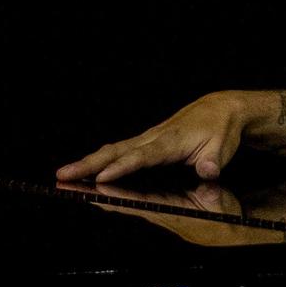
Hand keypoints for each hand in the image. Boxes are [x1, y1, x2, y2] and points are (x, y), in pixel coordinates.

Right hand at [56, 92, 250, 183]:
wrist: (220, 109)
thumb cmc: (221, 130)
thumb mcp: (222, 147)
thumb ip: (213, 161)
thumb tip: (209, 172)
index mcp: (170, 141)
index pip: (142, 157)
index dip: (122, 168)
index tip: (101, 178)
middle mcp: (153, 138)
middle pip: (116, 152)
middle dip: (89, 164)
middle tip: (63, 175)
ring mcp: (147, 139)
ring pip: (112, 150)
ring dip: (87, 162)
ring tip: (62, 175)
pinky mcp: (145, 142)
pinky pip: (118, 151)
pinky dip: (98, 160)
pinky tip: (83, 170)